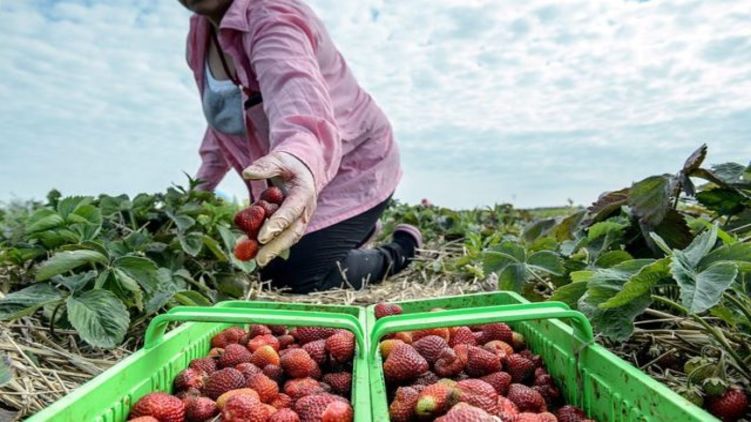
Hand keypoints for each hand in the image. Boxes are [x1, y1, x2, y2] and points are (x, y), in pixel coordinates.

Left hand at [242, 151, 316, 266]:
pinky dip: (269, 246)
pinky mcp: (292, 225)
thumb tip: (248, 173)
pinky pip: (282, 238)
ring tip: (255, 261)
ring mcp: (300, 219)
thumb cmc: (289, 166)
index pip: (291, 211)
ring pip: (289, 239)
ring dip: (272, 250)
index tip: (262, 237)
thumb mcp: (278, 160)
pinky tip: (253, 252)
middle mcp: (305, 210)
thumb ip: (265, 166)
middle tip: (259, 259)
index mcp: (304, 193)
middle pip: (293, 232)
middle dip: (276, 247)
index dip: (277, 224)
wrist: (302, 171)